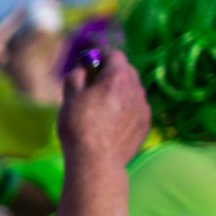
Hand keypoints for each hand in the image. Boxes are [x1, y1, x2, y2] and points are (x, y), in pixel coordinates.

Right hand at [58, 50, 149, 167]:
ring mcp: (143, 106)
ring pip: (132, 91)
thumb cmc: (79, 127)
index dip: (101, 55)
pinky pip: (136, 109)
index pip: (114, 54)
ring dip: (120, 93)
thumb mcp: (69, 98)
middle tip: (94, 85)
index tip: (90, 62)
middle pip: (126, 71)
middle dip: (111, 73)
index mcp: (117, 76)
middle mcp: (135, 87)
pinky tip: (112, 124)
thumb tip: (81, 69)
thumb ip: (75, 76)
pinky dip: (126, 110)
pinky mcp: (145, 124)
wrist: (97, 162)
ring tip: (102, 108)